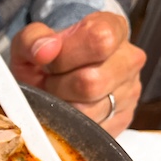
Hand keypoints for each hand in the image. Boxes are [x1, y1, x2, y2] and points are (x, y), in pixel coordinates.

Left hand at [10, 12, 146, 135]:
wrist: (53, 80)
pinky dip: (72, 126)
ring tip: (58, 97)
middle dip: (59, 87)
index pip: (99, 40)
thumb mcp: (30, 43)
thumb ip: (31, 39)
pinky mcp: (123, 119)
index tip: (50, 61)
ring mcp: (130, 91)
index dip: (66, 56)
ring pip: (90, 111)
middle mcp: (129, 59)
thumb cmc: (44, 60)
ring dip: (63, 108)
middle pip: (92, 82)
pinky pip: (93, 131)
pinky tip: (67, 111)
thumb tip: (46, 50)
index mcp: (111, 29)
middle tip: (50, 83)